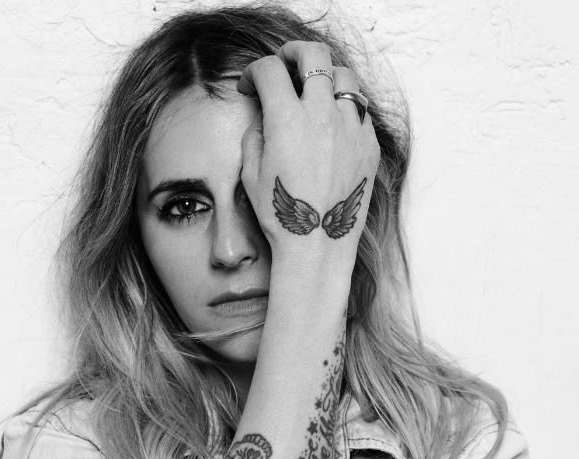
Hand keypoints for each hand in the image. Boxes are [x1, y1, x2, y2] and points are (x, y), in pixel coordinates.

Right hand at [238, 41, 379, 272]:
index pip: (270, 70)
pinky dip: (344, 109)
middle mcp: (322, 115)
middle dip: (293, 52)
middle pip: (313, 55)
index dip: (253, 72)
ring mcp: (351, 129)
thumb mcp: (252, 175)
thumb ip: (255, 135)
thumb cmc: (282, 217)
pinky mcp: (369, 146)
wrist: (318, 247)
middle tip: (285, 62)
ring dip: (326, 75)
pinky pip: (360, 112)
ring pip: (345, 77)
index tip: (249, 85)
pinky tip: (333, 125)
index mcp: (286, 119)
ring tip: (315, 90)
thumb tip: (264, 118)